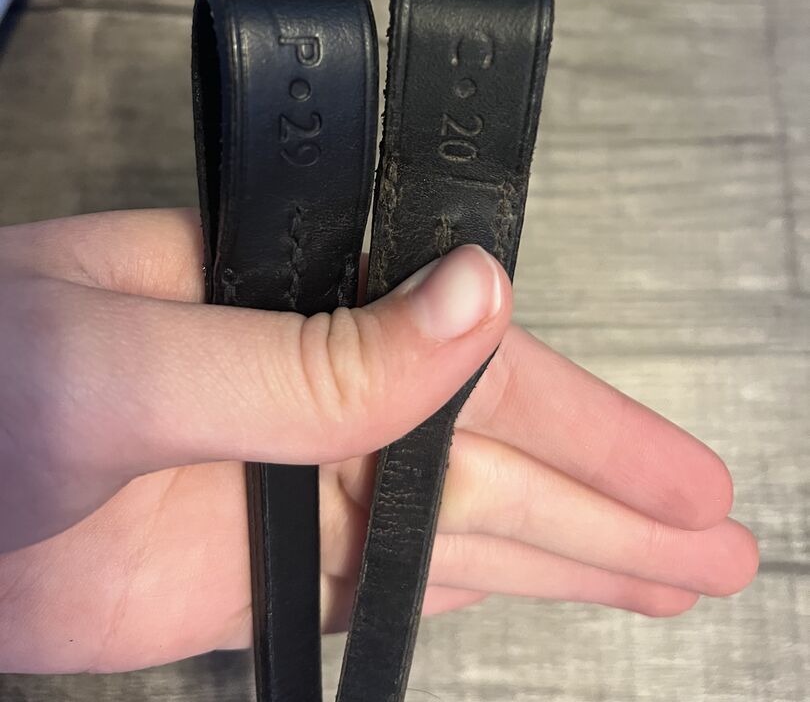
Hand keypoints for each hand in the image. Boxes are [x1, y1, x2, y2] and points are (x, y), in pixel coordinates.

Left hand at [0, 210, 757, 673]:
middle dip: (609, 492)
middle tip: (712, 532)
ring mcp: (287, 479)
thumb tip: (473, 299)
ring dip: (570, 550)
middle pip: (490, 441)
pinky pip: (392, 583)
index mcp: (285, 288)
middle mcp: (303, 377)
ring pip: (459, 518)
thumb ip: (302, 352)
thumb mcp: (130, 361)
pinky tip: (552, 591)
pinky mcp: (256, 572)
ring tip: (676, 574)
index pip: (465, 344)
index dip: (581, 408)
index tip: (674, 460)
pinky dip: (478, 591)